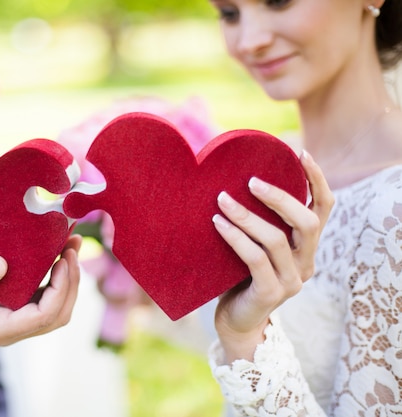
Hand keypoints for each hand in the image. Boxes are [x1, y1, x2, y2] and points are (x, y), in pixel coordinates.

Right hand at [0, 235, 81, 346]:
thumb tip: (1, 265)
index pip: (41, 317)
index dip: (59, 289)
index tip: (62, 259)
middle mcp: (11, 330)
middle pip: (57, 315)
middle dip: (71, 282)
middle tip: (72, 247)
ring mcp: (16, 320)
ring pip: (57, 308)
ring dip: (69, 278)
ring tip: (71, 244)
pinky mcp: (17, 308)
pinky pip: (47, 297)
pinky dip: (59, 276)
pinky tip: (60, 251)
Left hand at [211, 151, 333, 362]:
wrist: (236, 321)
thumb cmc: (239, 275)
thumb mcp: (253, 244)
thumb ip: (257, 220)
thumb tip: (233, 179)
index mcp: (305, 247)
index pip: (323, 208)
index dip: (317, 180)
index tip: (301, 153)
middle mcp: (306, 262)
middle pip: (307, 222)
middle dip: (279, 197)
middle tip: (250, 181)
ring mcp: (291, 281)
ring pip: (276, 239)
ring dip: (246, 216)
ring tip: (221, 200)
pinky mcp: (271, 294)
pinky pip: (255, 259)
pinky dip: (236, 237)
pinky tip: (217, 223)